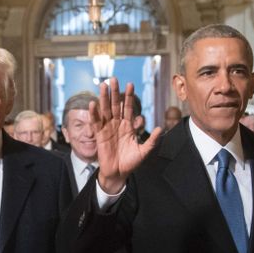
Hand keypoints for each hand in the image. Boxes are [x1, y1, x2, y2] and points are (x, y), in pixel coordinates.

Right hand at [90, 78, 161, 193]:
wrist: (119, 173)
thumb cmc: (131, 163)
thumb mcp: (144, 151)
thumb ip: (152, 141)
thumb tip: (160, 129)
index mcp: (128, 126)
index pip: (129, 108)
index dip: (129, 97)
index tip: (130, 84)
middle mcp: (117, 124)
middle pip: (116, 105)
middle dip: (115, 92)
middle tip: (114, 79)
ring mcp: (108, 128)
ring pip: (105, 110)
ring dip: (104, 98)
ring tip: (103, 86)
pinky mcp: (99, 135)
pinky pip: (96, 122)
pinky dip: (94, 113)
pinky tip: (93, 103)